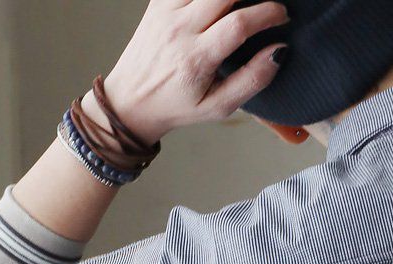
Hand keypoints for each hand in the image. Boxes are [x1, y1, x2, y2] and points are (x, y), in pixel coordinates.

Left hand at [101, 0, 290, 145]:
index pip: (239, 24)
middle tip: (266, 1)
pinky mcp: (158, 4)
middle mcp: (179, 32)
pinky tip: (218, 3)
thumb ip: (251, 81)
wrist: (128, 104)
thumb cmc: (175, 107)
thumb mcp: (215, 107)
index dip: (268, 13)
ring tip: (243, 1)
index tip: (281, 16)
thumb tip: (279, 51)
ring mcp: (165, 13)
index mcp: (195, 60)